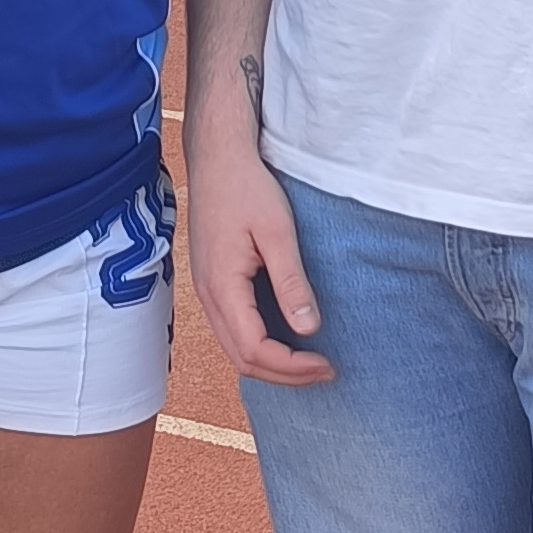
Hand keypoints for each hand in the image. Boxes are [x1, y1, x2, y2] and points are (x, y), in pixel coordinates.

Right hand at [184, 132, 334, 388]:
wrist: (217, 157)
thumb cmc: (246, 187)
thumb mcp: (278, 231)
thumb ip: (291, 282)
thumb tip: (309, 329)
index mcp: (222, 285)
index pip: (255, 349)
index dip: (292, 367)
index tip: (327, 365)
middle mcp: (208, 295)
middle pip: (242, 359)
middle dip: (284, 375)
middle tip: (325, 372)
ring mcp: (206, 290)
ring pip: (234, 348)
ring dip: (271, 364)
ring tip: (309, 363)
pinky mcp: (212, 282)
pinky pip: (232, 329)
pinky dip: (258, 345)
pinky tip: (285, 340)